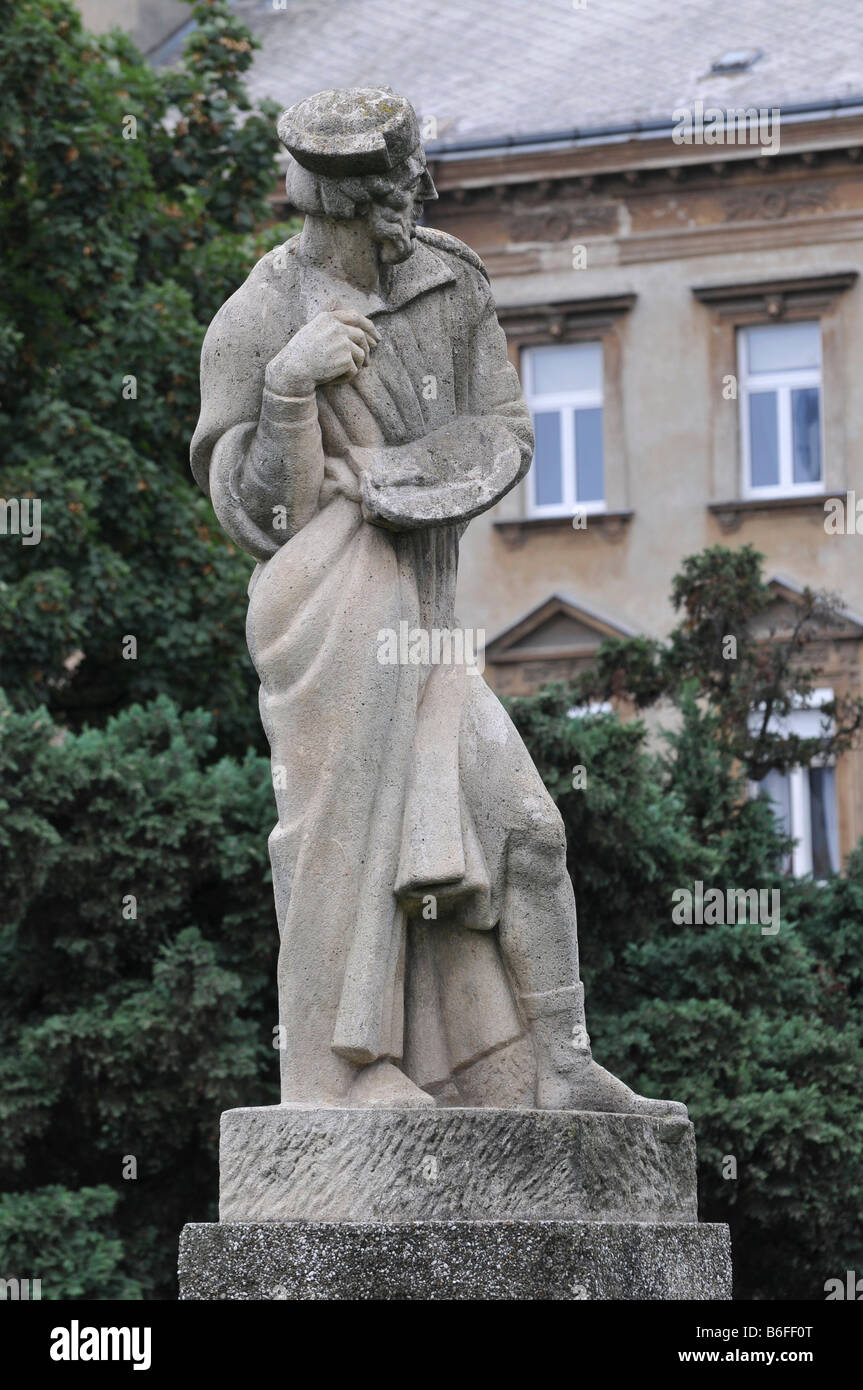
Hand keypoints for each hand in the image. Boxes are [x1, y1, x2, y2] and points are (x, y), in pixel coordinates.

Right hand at [265, 310, 379, 396]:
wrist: (292, 370)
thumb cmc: (299, 354)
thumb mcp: (311, 331)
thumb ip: (330, 325)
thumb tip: (354, 329)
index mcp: (328, 318)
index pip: (355, 316)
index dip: (369, 326)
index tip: (376, 337)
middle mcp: (337, 327)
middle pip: (361, 336)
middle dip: (368, 349)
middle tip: (369, 362)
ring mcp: (342, 342)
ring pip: (361, 354)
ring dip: (357, 365)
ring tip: (347, 373)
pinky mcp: (345, 358)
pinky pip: (354, 369)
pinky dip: (347, 377)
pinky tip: (335, 380)